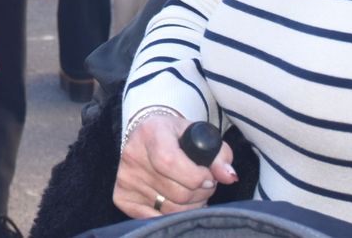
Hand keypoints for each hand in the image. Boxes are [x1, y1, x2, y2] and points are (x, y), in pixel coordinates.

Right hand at [114, 113, 236, 218]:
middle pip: (177, 192)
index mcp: (151, 133)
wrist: (148, 136)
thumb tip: (229, 177)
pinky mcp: (122, 197)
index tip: (208, 176)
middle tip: (204, 184)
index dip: (196, 176)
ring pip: (171, 210)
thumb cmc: (177, 136)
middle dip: (201, 193)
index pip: (170, 162)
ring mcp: (126, 178)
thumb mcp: (200, 135)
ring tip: (194, 192)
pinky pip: (157, 219)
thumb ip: (219, 155)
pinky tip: (180, 202)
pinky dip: (175, 216)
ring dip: (192, 206)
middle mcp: (133, 155)